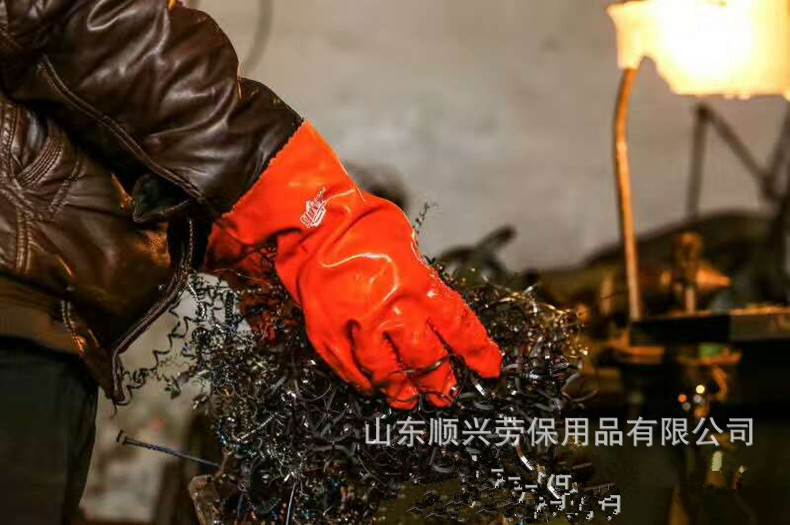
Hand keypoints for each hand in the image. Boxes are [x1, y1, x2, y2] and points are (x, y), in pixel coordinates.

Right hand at [205, 122, 501, 407]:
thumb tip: (432, 305)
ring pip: (387, 372)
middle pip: (425, 358)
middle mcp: (391, 308)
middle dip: (440, 380)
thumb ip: (421, 279)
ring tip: (409, 399)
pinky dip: (363, 382)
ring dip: (402, 390)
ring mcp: (357, 324)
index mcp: (416, 283)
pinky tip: (372, 388)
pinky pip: (350, 369)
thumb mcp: (406, 244)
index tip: (488, 368)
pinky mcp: (327, 333)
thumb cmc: (360, 222)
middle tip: (446, 393)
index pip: (457, 326)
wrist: (311, 218)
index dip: (476, 352)